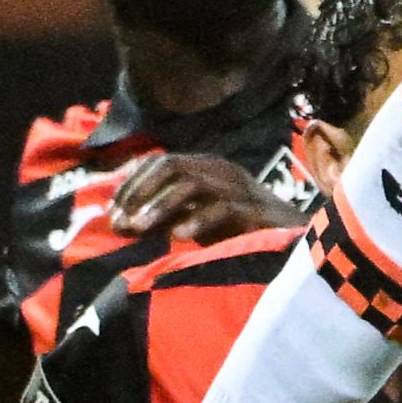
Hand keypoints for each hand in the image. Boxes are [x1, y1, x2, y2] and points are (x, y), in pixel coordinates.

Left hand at [110, 154, 293, 246]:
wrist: (290, 240)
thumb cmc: (237, 229)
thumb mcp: (190, 220)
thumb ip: (159, 219)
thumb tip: (117, 223)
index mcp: (206, 167)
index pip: (159, 162)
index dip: (131, 184)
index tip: (111, 212)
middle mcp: (221, 170)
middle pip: (172, 165)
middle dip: (140, 192)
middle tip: (120, 221)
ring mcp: (240, 187)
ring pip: (193, 184)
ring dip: (160, 206)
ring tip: (139, 229)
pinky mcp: (255, 209)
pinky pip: (223, 208)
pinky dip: (197, 220)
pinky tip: (178, 237)